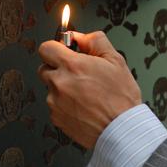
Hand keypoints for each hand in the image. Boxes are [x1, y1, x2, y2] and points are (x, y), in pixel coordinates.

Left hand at [38, 31, 141, 148]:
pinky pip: (54, 105)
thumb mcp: (115, 60)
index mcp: (72, 66)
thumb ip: (95, 41)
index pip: (46, 48)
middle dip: (58, 67)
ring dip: (62, 87)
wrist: (122, 130)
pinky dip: (64, 104)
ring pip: (50, 88)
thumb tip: (79, 36)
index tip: (66, 52)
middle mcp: (59, 83)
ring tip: (85, 93)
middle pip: (44, 67)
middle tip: (78, 73)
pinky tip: (83, 106)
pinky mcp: (57, 118)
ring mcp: (55, 102)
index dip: (57, 47)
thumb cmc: (121, 97)